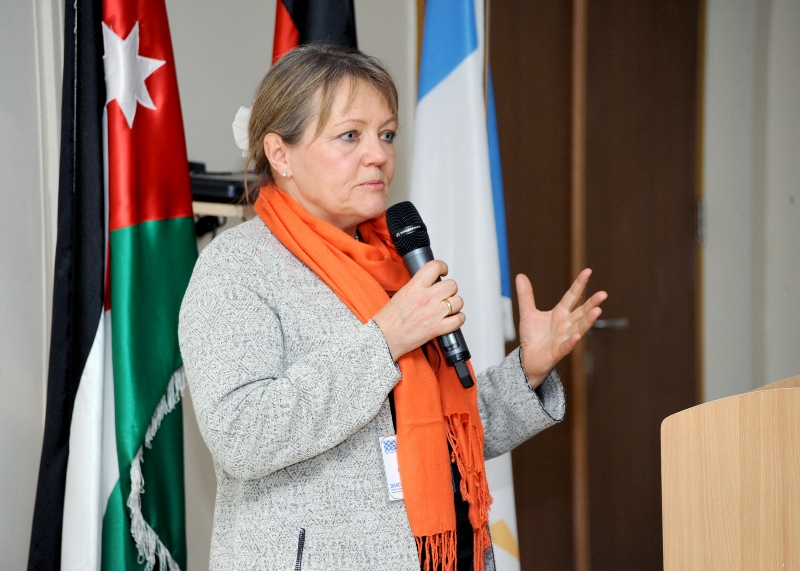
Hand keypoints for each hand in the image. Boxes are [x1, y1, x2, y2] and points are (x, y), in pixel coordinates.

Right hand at [373, 260, 464, 360]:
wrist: (384, 338)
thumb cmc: (388, 319)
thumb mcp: (401, 293)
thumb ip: (416, 287)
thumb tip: (427, 284)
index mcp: (415, 287)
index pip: (435, 267)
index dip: (442, 267)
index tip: (443, 271)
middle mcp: (427, 298)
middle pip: (452, 285)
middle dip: (449, 289)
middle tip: (445, 293)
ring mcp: (434, 313)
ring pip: (458, 301)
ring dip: (455, 304)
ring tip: (448, 307)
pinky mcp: (438, 328)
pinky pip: (459, 320)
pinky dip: (459, 319)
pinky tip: (453, 318)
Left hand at [517, 269, 607, 387]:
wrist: (528, 359)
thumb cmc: (533, 338)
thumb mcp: (527, 314)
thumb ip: (526, 296)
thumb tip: (520, 276)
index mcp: (560, 314)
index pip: (572, 296)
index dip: (579, 284)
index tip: (587, 271)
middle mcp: (565, 325)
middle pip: (581, 312)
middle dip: (592, 303)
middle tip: (603, 294)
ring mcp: (564, 338)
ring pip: (579, 328)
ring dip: (588, 320)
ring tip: (597, 311)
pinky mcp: (558, 352)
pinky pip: (566, 346)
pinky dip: (572, 341)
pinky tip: (577, 336)